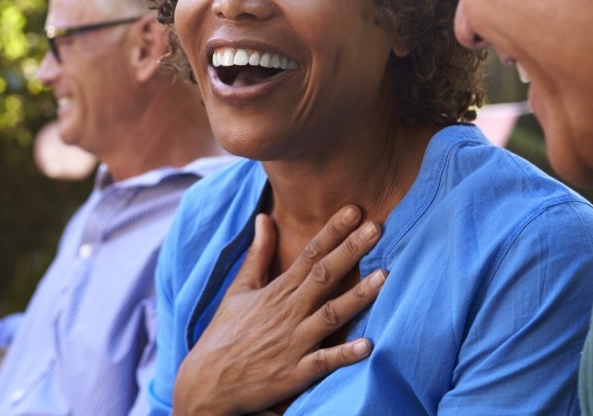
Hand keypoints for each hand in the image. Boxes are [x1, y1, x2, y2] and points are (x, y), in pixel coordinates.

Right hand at [172, 205, 386, 415]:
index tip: (354, 210)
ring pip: (331, 315)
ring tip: (384, 277)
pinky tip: (367, 345)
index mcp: (276, 292)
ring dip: (357, 296)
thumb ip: (258, 255)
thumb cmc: (225, 334)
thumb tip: (264, 217)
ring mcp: (293, 343)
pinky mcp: (296, 373)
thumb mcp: (238, 289)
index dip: (332, 231)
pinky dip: (344, 354)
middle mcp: (287, 313)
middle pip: (324, 276)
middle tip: (377, 227)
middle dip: (351, 250)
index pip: (309, 254)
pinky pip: (324, 362)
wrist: (208, 382)